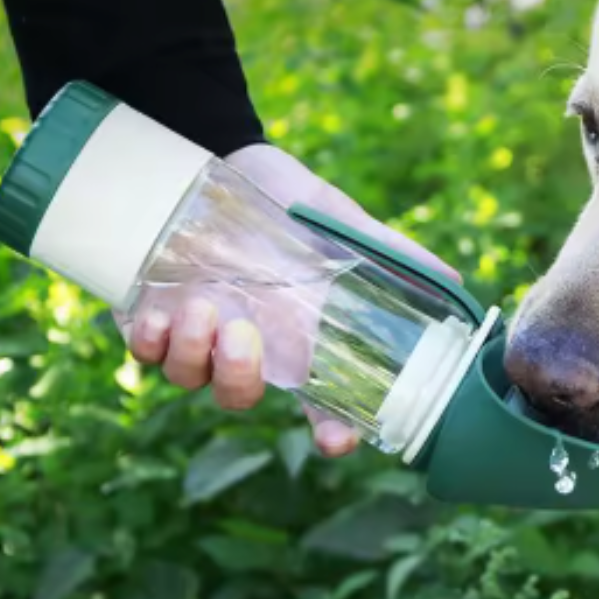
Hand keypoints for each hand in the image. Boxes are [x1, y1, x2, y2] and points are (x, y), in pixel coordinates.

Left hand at [122, 144, 458, 456]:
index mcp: (298, 337)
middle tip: (244, 334)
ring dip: (194, 355)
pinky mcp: (152, 314)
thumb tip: (454, 283)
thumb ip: (393, 254)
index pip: (320, 403)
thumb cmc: (291, 201)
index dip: (330, 431)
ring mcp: (198, 333)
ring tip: (204, 307)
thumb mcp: (344, 224)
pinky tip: (162, 312)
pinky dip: (150, 342)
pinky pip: (144, 353)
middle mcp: (249, 344)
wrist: (225, 158)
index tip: (335, 440)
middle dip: (239, 379)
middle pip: (240, 397)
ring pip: (190, 379)